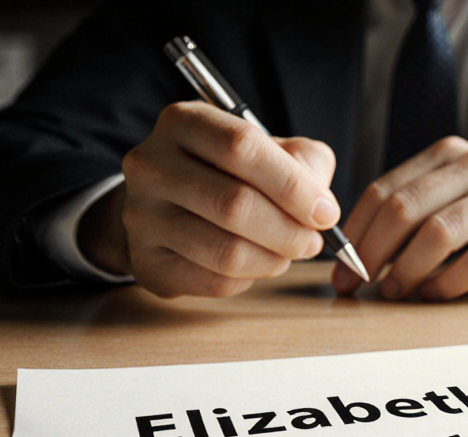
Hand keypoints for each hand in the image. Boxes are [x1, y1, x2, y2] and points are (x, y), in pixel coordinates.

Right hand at [78, 101, 341, 297]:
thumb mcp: (269, 149)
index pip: (242, 147)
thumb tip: (320, 205)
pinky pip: (215, 281)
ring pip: (227, 251)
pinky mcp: (148, 263)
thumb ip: (304, 163)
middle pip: (234, 204)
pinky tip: (254, 263)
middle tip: (312, 241)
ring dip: (274, 259)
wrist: (166, 206)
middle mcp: (151, 165)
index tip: (325, 212)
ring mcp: (142, 216)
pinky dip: (249, 278)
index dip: (292, 185)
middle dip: (289, 230)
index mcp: (183, 122)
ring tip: (287, 252)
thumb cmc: (228, 173)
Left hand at [330, 137, 467, 299]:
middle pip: (404, 209)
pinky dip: (448, 283)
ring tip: (394, 292)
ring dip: (406, 270)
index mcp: (451, 156)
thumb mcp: (465, 195)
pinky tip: (436, 295)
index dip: (354, 232)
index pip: (384, 190)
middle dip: (370, 253)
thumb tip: (358, 249)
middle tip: (356, 287)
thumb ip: (420, 209)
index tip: (338, 270)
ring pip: (437, 233)